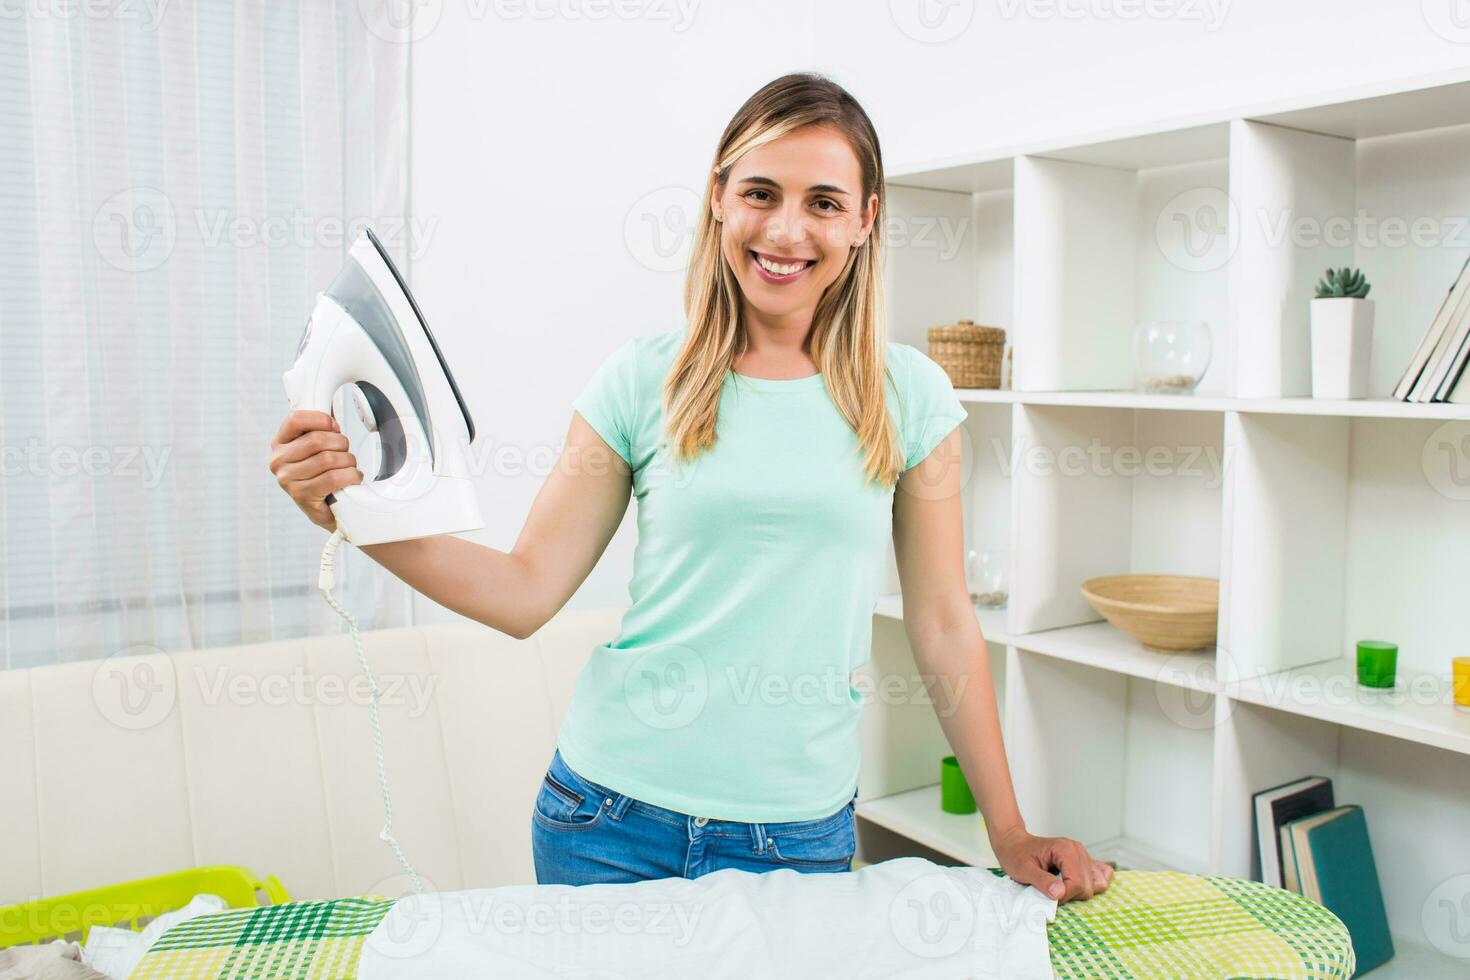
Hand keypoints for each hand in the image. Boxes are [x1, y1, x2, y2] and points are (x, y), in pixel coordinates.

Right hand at [269, 409, 361, 531]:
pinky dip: (351, 476)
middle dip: (341, 444)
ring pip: (329, 459)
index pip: (296, 418)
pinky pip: (333, 478)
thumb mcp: (320, 445)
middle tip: (346, 452)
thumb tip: (329, 395)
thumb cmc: (325, 472)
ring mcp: (286, 479)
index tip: (334, 427)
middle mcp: (278, 460)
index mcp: (280, 442)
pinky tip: (353, 478)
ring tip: (350, 468)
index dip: (321, 419)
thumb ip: (322, 424)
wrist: (329, 508)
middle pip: (318, 440)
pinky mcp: (301, 496)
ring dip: (349, 462)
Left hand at [989, 824, 1113, 903]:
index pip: (1077, 883)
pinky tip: (1075, 886)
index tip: (1048, 895)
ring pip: (1095, 884)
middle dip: (1070, 895)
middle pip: (1087, 886)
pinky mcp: (1084, 861)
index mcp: (1065, 850)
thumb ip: (1042, 881)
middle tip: (1051, 891)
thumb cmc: (1016, 855)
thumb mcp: (1023, 870)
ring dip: (1078, 892)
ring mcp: (1083, 855)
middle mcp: (1078, 850)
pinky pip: (1100, 875)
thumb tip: (1060, 893)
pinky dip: (1091, 885)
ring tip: (1060, 887)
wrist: (1014, 843)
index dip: (1064, 895)